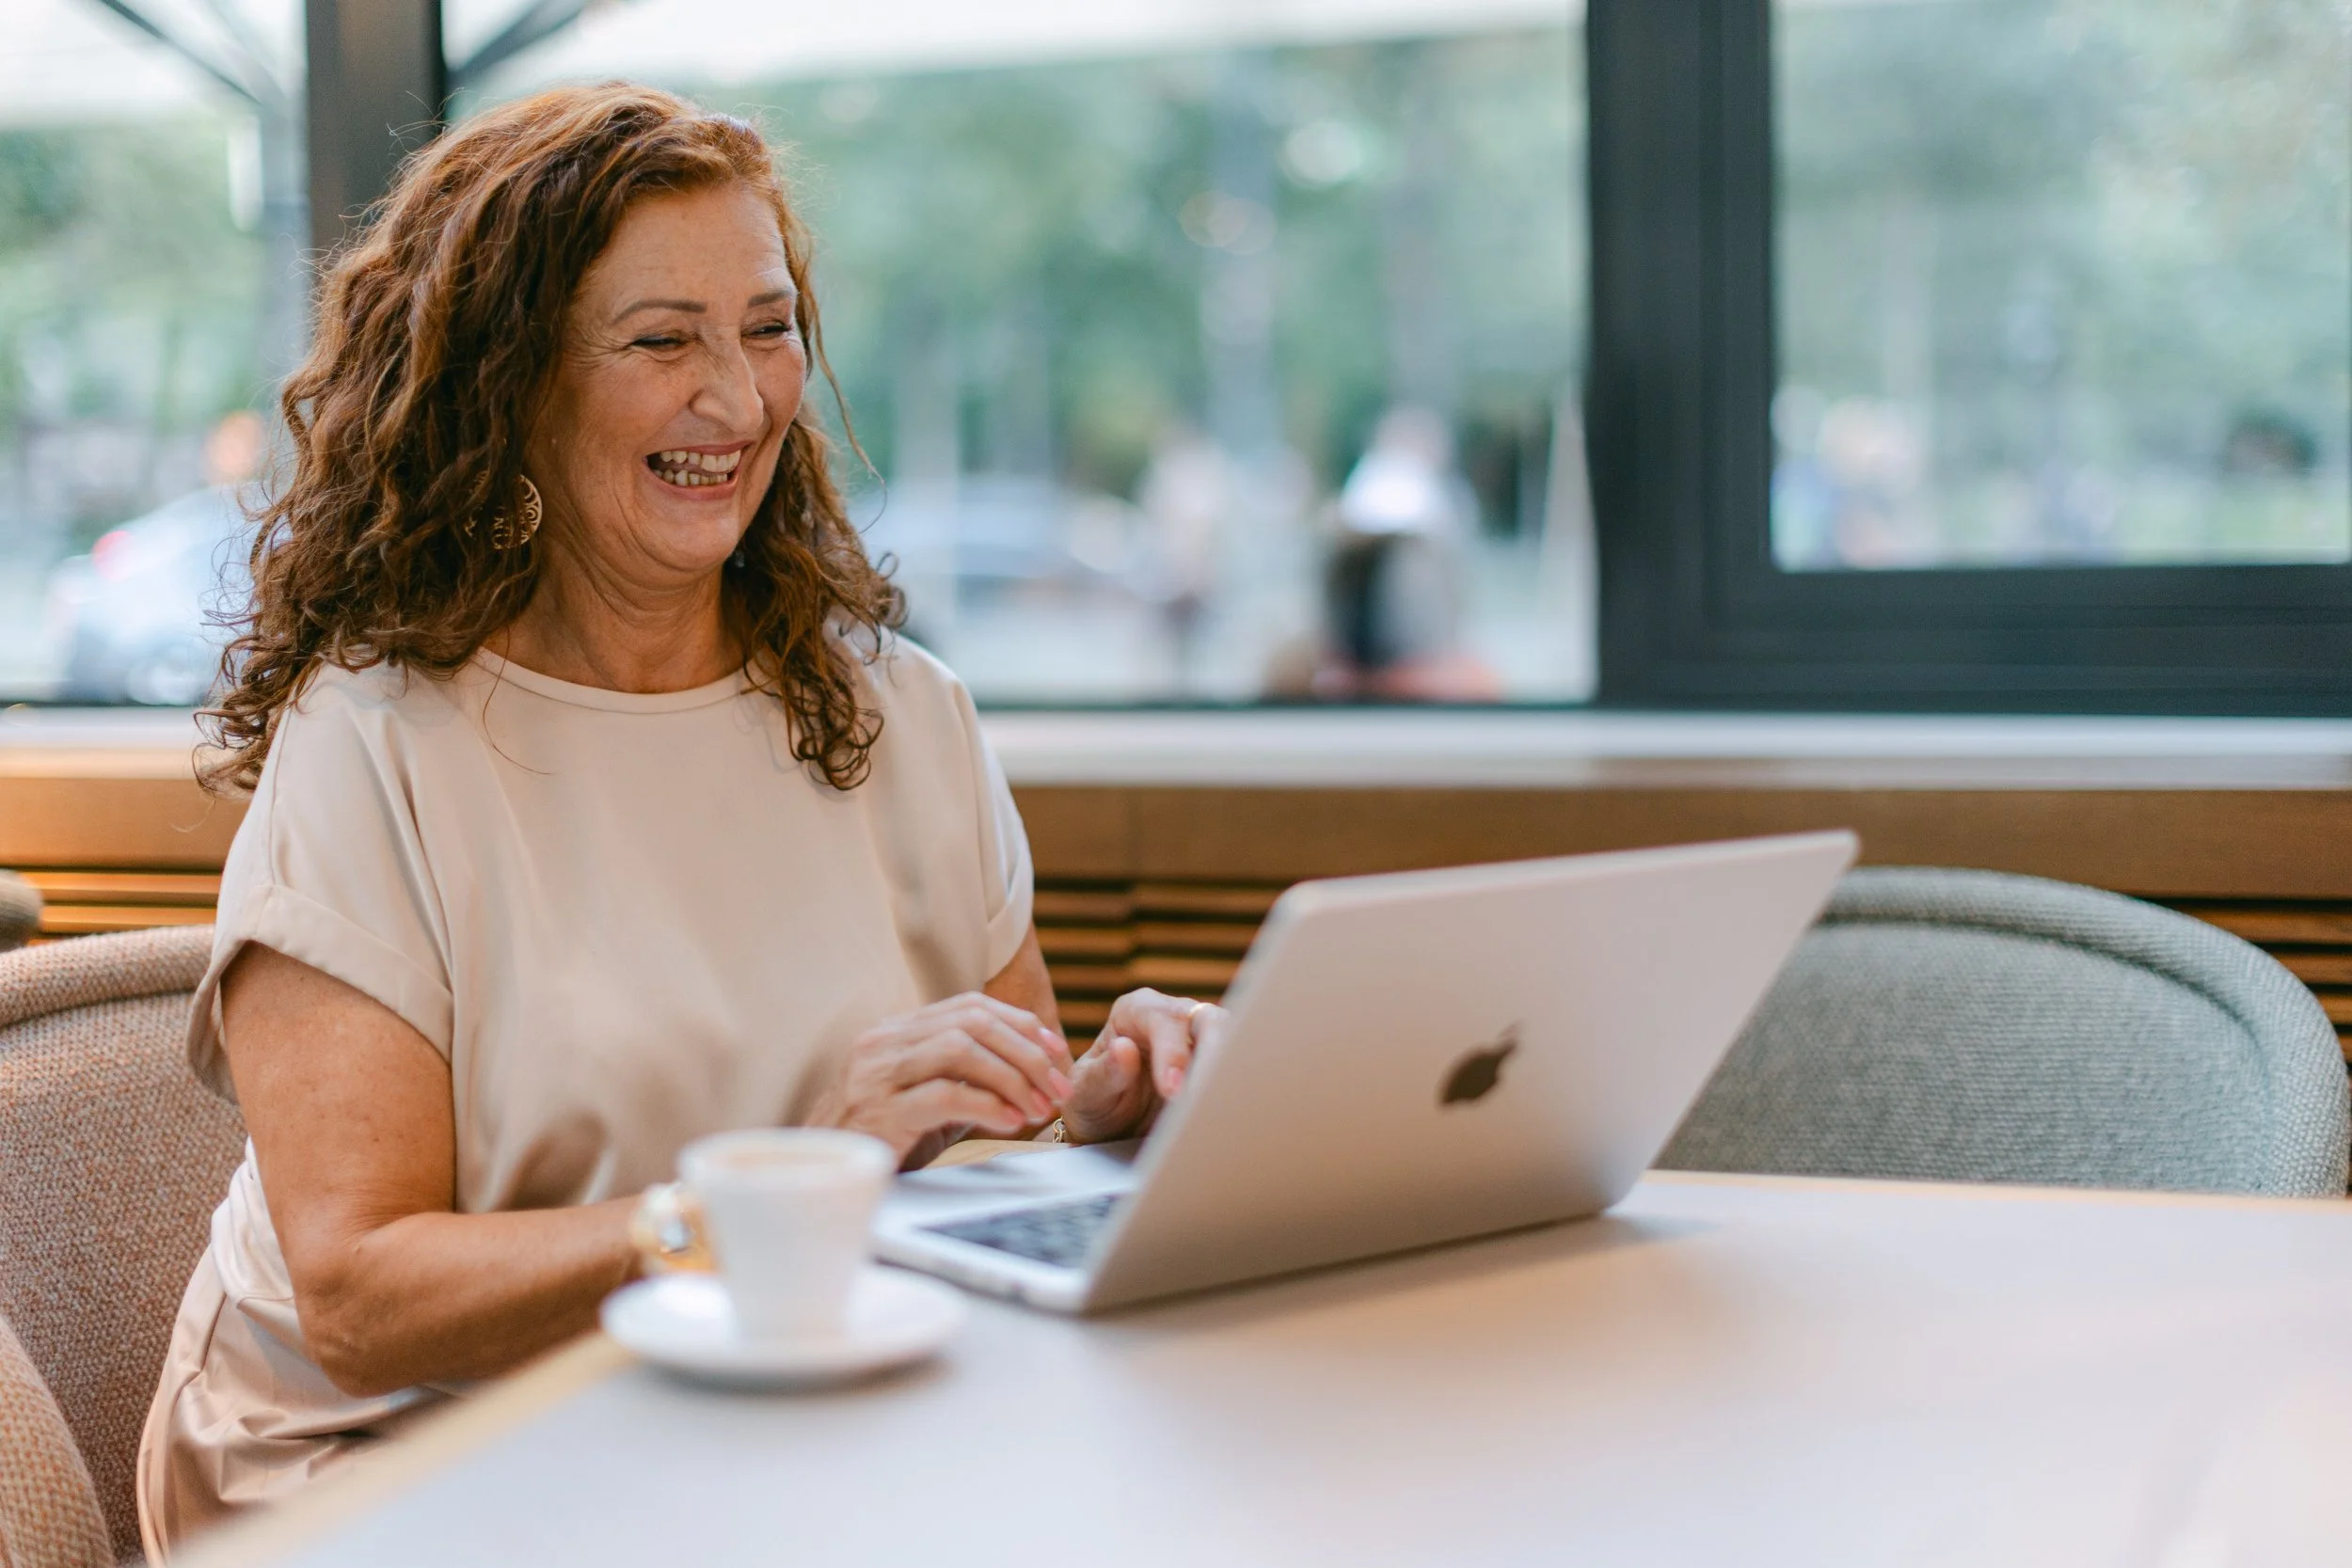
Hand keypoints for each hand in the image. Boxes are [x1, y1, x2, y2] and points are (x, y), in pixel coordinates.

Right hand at [809, 994, 1074, 1163]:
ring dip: (1012, 1077)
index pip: (970, 1005)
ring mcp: (877, 1074)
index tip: (1056, 1051)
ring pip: (961, 1049)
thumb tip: (1033, 1071)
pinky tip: (1010, 1122)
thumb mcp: (928, 1098)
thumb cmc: (881, 1137)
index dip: (1021, 1023)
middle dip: (1027, 1052)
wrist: (822, 1174)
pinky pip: (944, 1095)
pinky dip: (987, 1105)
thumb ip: (968, 1078)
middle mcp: (884, 1042)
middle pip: (972, 1022)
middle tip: (1058, 1086)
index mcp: (897, 1031)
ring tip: (1039, 1108)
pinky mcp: (879, 1111)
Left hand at [1062, 989, 1227, 1144]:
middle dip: (1215, 1055)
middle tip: (1208, 1095)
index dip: (1171, 1053)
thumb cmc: (1094, 1101)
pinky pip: (1237, 1067)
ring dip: (1230, 1072)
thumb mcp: (1086, 1092)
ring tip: (1223, 1106)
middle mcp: (1172, 1017)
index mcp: (1135, 1011)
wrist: (1110, 1129)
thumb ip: (1103, 1072)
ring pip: (1233, 1039)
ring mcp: (1199, 1038)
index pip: (1162, 1020)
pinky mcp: (1217, 1063)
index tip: (1172, 1090)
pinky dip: (1236, 1087)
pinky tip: (1231, 1111)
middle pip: (1208, 1020)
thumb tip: (1125, 1049)